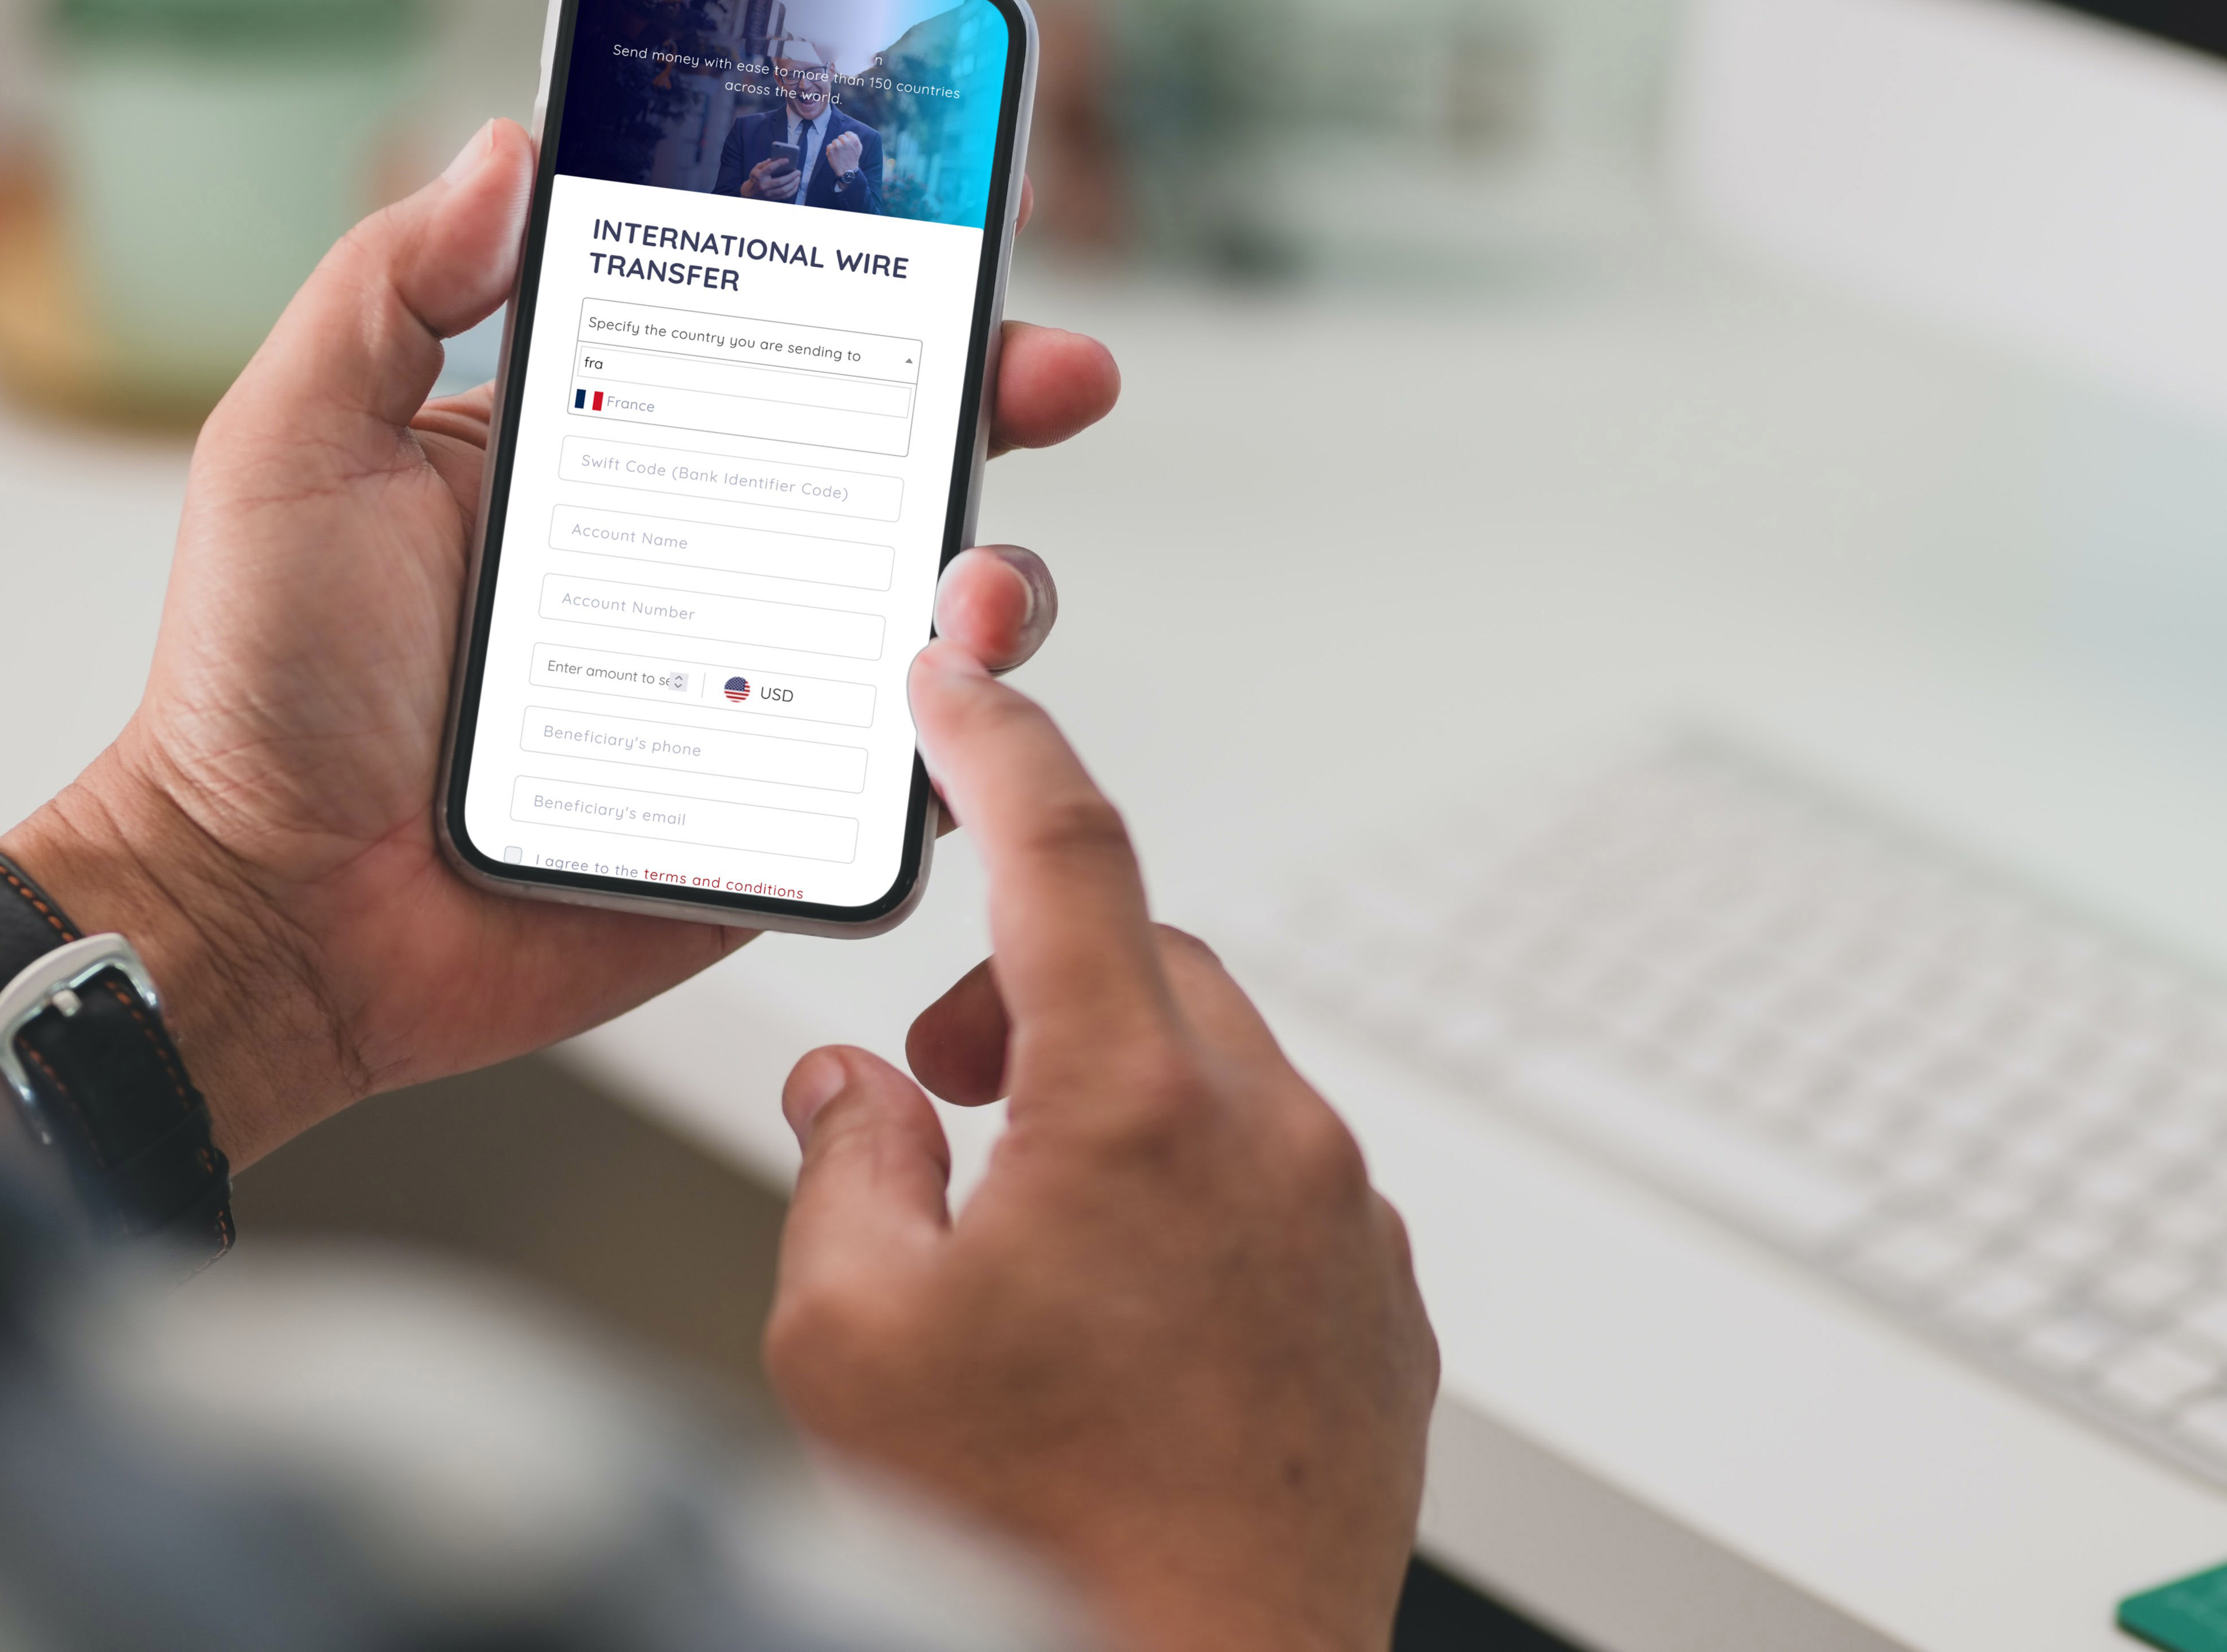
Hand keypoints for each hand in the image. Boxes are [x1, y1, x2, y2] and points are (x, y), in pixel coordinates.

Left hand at [0, 125, 1108, 1162]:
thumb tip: (510, 143)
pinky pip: (894, 783)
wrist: (267, 912)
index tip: (957, 229)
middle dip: (996, 407)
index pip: (771, 343)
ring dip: (991, 584)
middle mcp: (696, 560)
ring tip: (974, 589)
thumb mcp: (297, 440)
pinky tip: (942, 720)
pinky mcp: (760, 822)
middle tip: (1054, 376)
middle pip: (889, 465)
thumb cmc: (259, 684)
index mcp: (606, 454)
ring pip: (922, 623)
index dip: (880, 285)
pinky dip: (949, 752)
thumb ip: (393, 284)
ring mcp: (740, 692)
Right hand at [742, 153, 800, 198]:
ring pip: (784, 190)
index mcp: (759, 176)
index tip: (787, 159)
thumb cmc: (755, 179)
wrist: (750, 193)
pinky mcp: (772, 199)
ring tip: (798, 178)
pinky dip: (792, 190)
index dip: (779, 163)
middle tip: (798, 172)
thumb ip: (764, 164)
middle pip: (780, 181)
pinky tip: (796, 185)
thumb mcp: (755, 169)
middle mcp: (764, 185)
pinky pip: (785, 196)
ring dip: (793, 184)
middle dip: (791, 176)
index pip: (770, 168)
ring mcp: (768, 193)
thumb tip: (773, 160)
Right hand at [765, 644, 1437, 1651]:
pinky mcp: (1381, 1309)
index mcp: (1134, 1111)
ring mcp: (1344, 1227)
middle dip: (1032, 990)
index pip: (1065, 852)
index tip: (959, 683)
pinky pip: (1282, 1185)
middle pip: (1148, 965)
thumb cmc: (1035, 1542)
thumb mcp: (851, 1335)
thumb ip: (844, 1163)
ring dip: (1116, 1100)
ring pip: (1220, 1077)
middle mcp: (1269, 1144)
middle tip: (947, 1094)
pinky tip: (1123, 1311)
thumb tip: (853, 1090)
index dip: (1001, 742)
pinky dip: (1194, 1192)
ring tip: (1028, 1233)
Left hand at [823, 128, 861, 177]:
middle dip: (841, 143)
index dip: (847, 140)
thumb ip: (855, 138)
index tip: (848, 146)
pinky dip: (831, 151)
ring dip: (836, 147)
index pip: (847, 133)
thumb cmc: (853, 158)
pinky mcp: (830, 150)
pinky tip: (835, 156)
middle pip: (840, 137)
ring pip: (834, 141)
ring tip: (840, 154)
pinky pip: (829, 146)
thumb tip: (848, 133)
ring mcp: (837, 146)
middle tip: (844, 151)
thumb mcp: (858, 147)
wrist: (847, 170)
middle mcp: (845, 142)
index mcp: (853, 140)